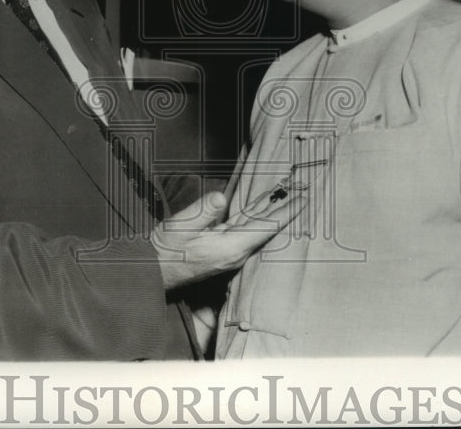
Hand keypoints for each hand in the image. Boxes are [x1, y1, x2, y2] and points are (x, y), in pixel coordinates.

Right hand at [153, 189, 303, 290]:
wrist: (153, 271)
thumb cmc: (164, 252)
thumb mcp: (178, 229)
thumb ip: (200, 212)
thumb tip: (220, 197)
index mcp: (229, 249)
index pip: (265, 228)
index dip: (285, 212)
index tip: (303, 199)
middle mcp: (236, 251)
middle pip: (267, 225)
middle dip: (286, 206)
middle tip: (306, 188)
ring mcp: (231, 249)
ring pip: (258, 223)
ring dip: (274, 206)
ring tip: (291, 190)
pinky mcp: (224, 245)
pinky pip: (247, 225)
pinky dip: (259, 211)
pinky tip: (267, 202)